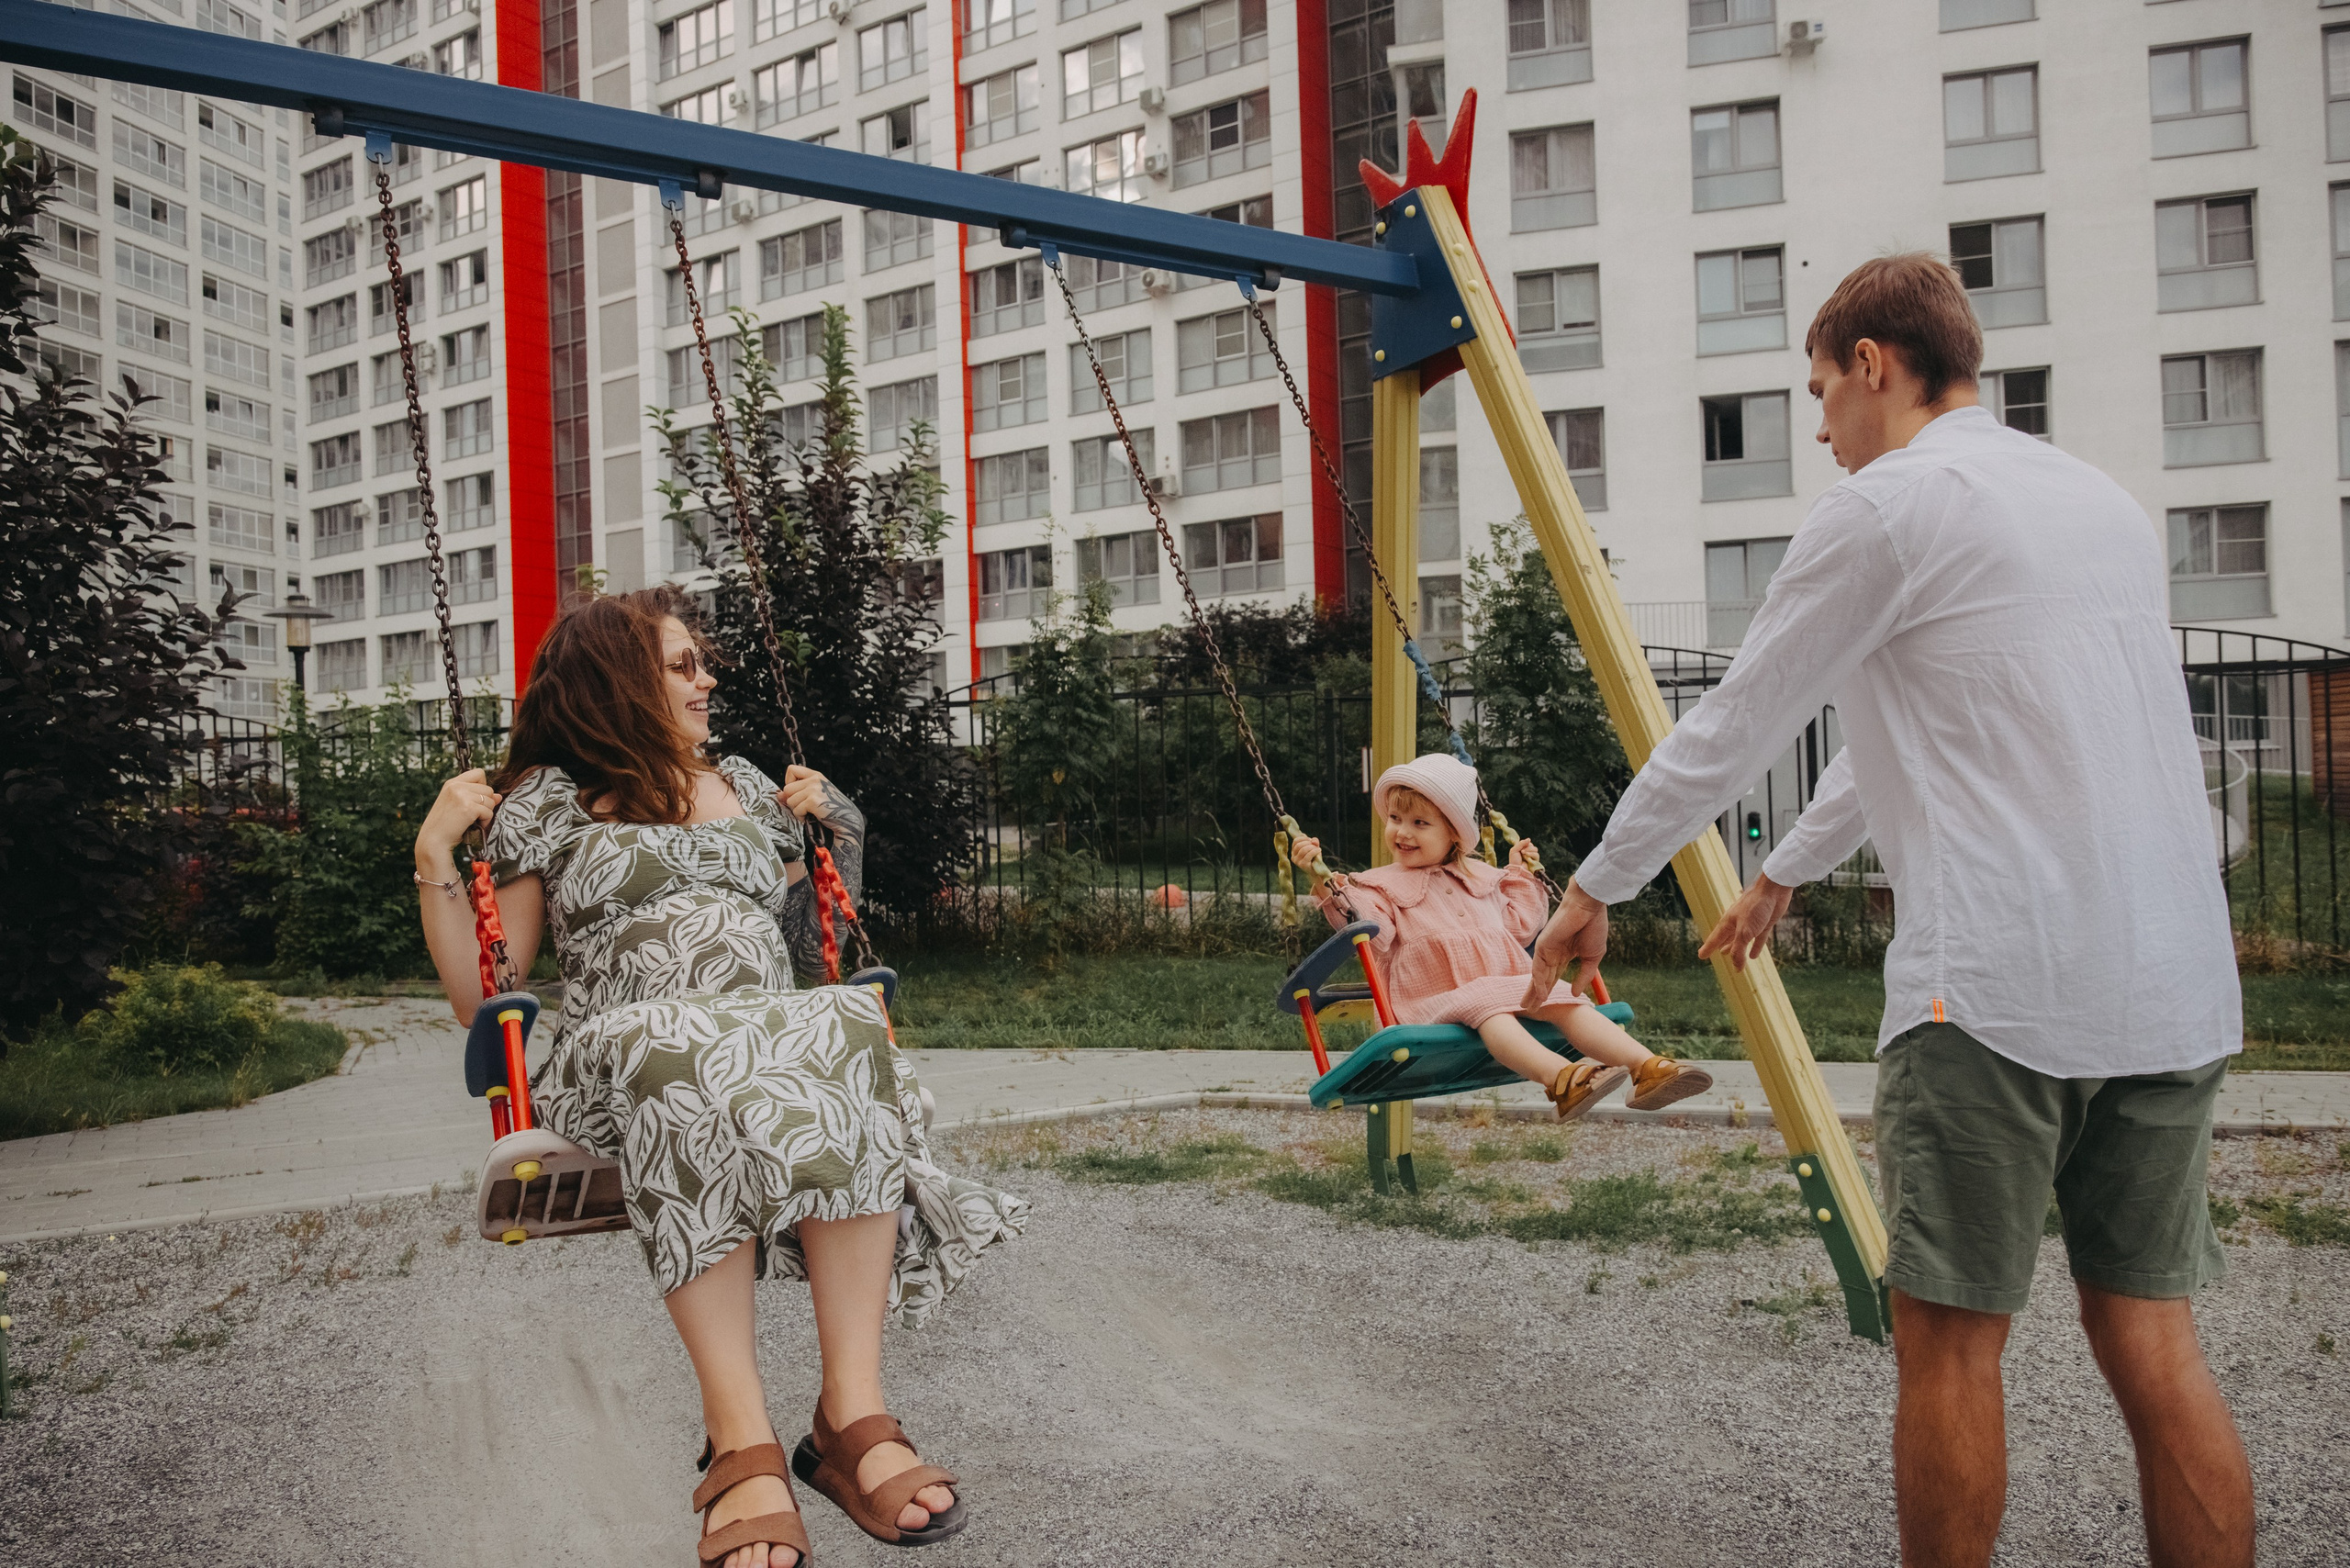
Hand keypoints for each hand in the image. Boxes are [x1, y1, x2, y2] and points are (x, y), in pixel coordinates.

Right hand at [416, 768, 499, 861]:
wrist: (433, 840)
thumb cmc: (445, 825)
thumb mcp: (459, 805)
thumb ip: (477, 797)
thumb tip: (499, 796)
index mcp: (452, 783)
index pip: (478, 773)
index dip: (482, 786)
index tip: (475, 799)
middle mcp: (456, 786)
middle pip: (488, 789)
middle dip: (486, 803)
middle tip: (474, 815)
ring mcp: (462, 796)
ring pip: (491, 800)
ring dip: (486, 813)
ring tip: (473, 821)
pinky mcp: (468, 808)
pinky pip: (489, 812)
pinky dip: (485, 821)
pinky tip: (475, 826)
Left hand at [777, 764, 849, 821]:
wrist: (847, 819)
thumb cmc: (832, 808)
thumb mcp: (815, 795)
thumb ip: (797, 792)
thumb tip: (778, 795)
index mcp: (816, 775)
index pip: (792, 769)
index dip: (789, 781)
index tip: (796, 792)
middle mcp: (815, 780)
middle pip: (787, 788)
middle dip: (793, 800)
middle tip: (804, 807)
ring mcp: (814, 789)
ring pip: (790, 800)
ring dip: (797, 810)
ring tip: (809, 812)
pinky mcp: (812, 801)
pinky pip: (796, 810)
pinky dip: (801, 817)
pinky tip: (811, 817)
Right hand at [1290, 833, 1322, 869]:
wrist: (1317, 871)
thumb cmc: (1314, 858)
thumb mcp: (1314, 848)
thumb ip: (1314, 842)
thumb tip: (1313, 840)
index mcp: (1294, 852)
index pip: (1295, 841)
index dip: (1304, 838)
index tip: (1310, 840)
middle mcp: (1293, 857)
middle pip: (1299, 845)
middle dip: (1308, 843)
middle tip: (1315, 845)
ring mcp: (1297, 861)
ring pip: (1303, 850)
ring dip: (1312, 847)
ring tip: (1318, 849)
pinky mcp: (1303, 865)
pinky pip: (1308, 855)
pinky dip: (1315, 851)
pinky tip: (1319, 850)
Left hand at [1508, 837, 1537, 868]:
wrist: (1516, 870)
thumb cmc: (1514, 861)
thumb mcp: (1514, 850)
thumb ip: (1521, 843)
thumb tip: (1529, 839)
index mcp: (1523, 850)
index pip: (1527, 843)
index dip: (1525, 843)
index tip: (1521, 847)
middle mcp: (1528, 853)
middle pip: (1532, 845)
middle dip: (1527, 847)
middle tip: (1522, 852)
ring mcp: (1532, 857)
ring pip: (1535, 849)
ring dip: (1529, 850)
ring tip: (1524, 854)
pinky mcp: (1535, 861)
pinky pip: (1537, 854)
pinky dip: (1531, 854)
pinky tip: (1527, 857)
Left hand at [1523, 877, 1608, 1011]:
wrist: (1590, 907)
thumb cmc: (1593, 927)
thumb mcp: (1592, 958)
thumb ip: (1583, 976)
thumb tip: (1576, 994)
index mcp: (1565, 955)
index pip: (1554, 977)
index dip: (1549, 991)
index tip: (1544, 1005)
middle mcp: (1553, 954)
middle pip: (1543, 979)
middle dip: (1536, 995)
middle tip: (1529, 1010)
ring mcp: (1547, 950)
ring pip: (1538, 976)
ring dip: (1534, 992)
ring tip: (1527, 1007)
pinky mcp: (1543, 945)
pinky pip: (1540, 967)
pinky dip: (1539, 982)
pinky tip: (1540, 995)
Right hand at [1698, 872, 1794, 971]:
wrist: (1774, 890)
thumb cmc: (1755, 907)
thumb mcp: (1744, 932)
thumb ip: (1738, 950)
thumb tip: (1736, 968)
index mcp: (1728, 922)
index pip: (1715, 938)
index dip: (1708, 948)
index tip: (1701, 956)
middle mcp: (1737, 923)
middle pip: (1727, 938)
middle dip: (1721, 947)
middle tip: (1714, 955)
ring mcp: (1751, 923)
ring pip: (1741, 940)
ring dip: (1736, 948)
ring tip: (1731, 956)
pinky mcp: (1764, 924)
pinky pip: (1758, 939)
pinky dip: (1755, 947)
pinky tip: (1753, 956)